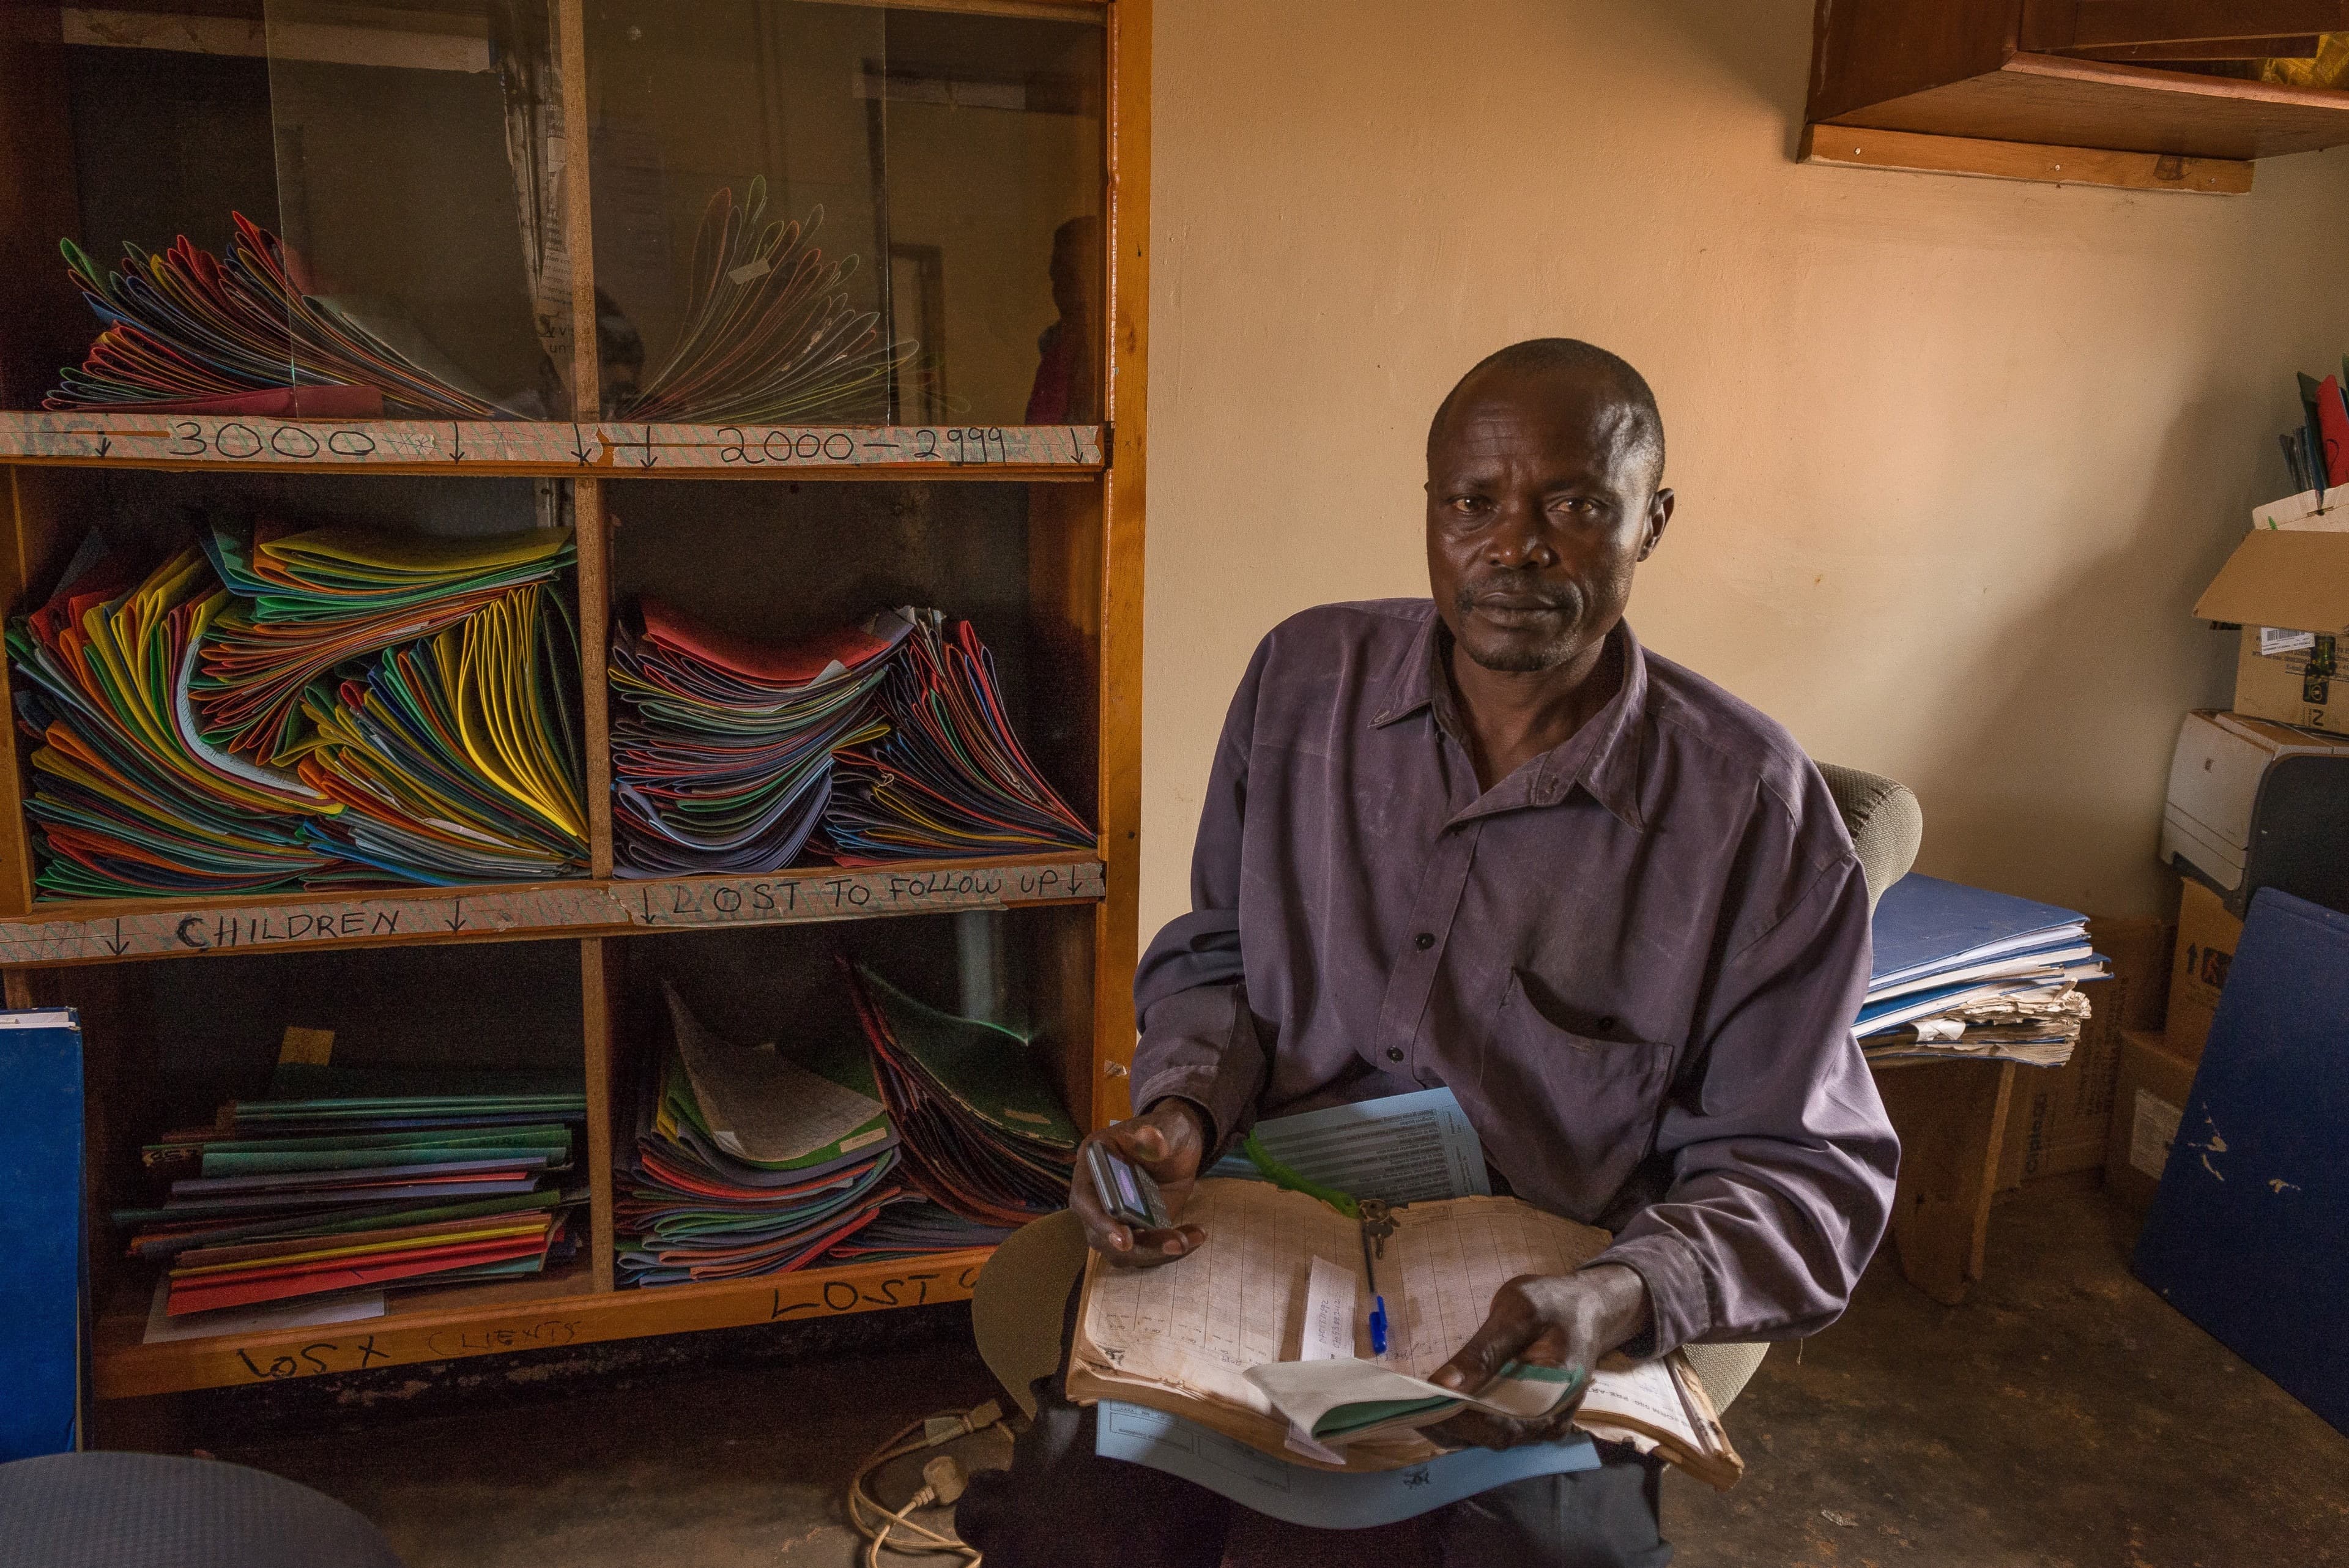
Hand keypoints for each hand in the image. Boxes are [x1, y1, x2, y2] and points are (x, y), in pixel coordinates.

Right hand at [1070, 1099, 1208, 1267]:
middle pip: (1101, 1236)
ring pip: (1124, 1251)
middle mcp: (1098, 1196)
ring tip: (1188, 1240)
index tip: (1125, 1239)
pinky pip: (1146, 1251)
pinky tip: (1195, 1236)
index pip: (1085, 1200)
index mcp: (1093, 1165)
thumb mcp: (1168, 1127)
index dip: (1101, 1222)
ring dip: (1156, 1252)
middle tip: (1174, 1246)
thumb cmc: (1167, 1130)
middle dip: (1138, 1247)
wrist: (1180, 1146)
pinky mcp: (1136, 1230)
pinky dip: (1169, 1250)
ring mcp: (1116, 1216)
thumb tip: (1151, 1138)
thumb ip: (1158, 1134)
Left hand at [1424, 1264, 1649, 1450]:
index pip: (1501, 1427)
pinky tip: (1439, 1402)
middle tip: (1406, 1406)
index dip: (1459, 1422)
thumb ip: (1483, 1352)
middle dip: (1449, 1425)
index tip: (1421, 1407)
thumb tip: (1443, 1385)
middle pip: (1492, 1438)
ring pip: (1488, 1437)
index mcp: (1556, 1395)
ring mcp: (1540, 1424)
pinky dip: (1465, 1419)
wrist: (1584, 1306)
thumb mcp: (1518, 1312)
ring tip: (1415, 1404)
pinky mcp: (1528, 1419)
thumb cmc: (1553, 1303)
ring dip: (1452, 1424)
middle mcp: (1550, 1421)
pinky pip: (1493, 1428)